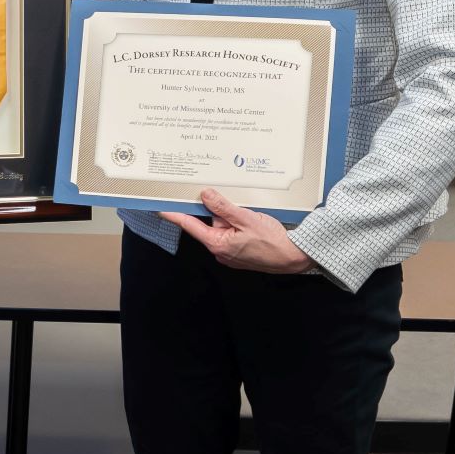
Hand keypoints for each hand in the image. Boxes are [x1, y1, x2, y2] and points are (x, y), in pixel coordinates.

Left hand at [160, 187, 313, 274]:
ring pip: (221, 227)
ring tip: (252, 220)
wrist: (293, 257)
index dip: (174, 214)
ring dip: (232, 218)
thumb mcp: (247, 218)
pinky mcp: (237, 251)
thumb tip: (206, 196)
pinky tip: (253, 225)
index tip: (160, 207)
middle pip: (208, 223)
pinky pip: (231, 233)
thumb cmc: (273, 242)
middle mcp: (220, 250)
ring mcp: (229, 252)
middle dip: (219, 212)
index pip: (189, 225)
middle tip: (237, 210)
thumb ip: (224, 207)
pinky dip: (238, 225)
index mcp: (217, 243)